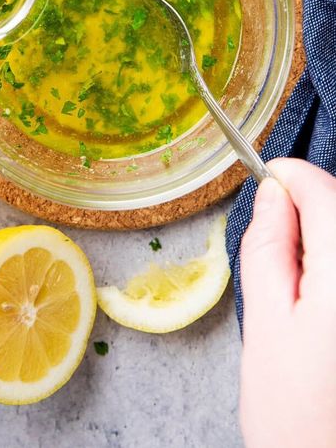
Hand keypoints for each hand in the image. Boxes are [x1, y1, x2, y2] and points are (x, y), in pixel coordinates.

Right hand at [240, 157, 335, 447]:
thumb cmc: (296, 417)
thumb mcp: (265, 325)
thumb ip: (268, 248)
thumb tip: (273, 192)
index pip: (324, 190)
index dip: (290, 177)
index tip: (267, 182)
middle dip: (311, 211)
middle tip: (279, 253)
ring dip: (328, 240)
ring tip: (304, 292)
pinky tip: (326, 305)